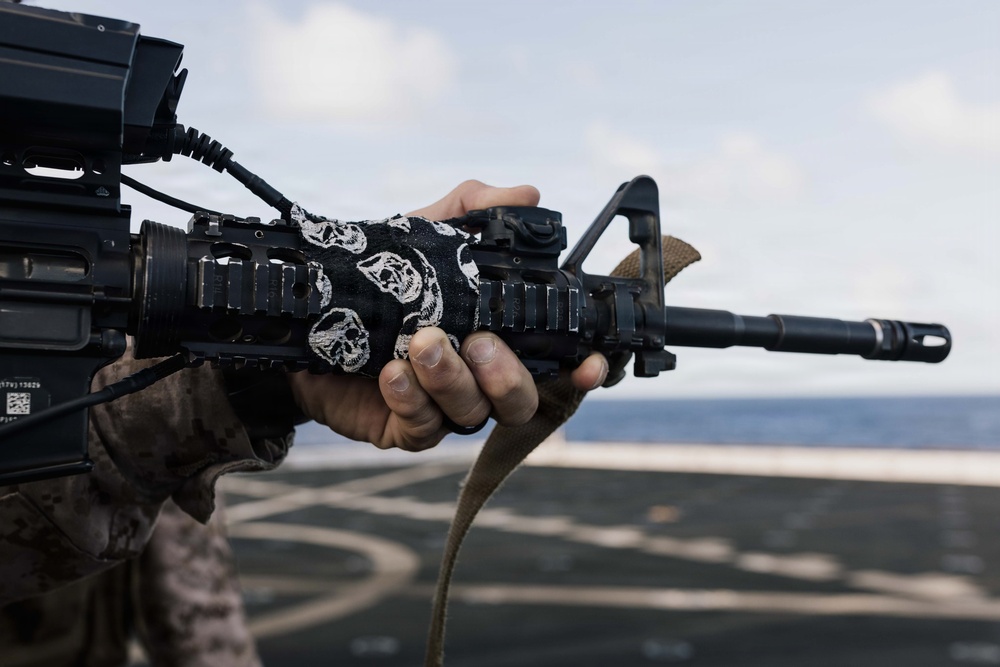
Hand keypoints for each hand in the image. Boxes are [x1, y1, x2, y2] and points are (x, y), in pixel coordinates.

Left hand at [288, 180, 608, 450]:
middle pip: (522, 401)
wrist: (309, 319)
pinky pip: (421, 426)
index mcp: (498, 339)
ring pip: (472, 413)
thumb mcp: (424, 235)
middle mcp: (479, 379)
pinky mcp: (403, 428)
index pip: (554, 362)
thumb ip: (472, 212)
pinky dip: (411, 399)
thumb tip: (527, 194)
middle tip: (477, 341)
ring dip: (452, 379)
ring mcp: (443, 408)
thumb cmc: (382, 279)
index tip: (589, 362)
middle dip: (507, 375)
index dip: (579, 368)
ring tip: (422, 344)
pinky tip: (392, 373)